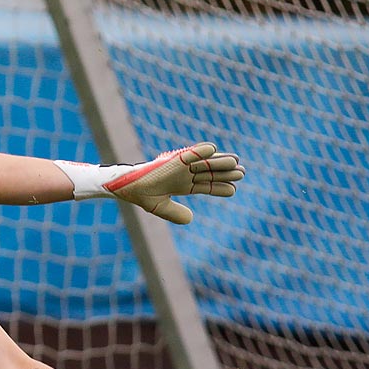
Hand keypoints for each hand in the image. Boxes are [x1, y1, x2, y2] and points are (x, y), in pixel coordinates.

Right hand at [103, 142, 242, 223]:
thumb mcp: (160, 208)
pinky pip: (189, 154)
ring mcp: (179, 167)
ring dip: (219, 162)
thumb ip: (175, 213)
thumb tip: (191, 219)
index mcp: (182, 186)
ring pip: (204, 164)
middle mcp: (184, 175)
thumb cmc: (141, 195)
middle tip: (242, 173)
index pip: (206, 186)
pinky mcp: (172, 160)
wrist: (125, 187)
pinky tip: (213, 149)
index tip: (234, 190)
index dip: (220, 188)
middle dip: (225, 174)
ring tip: (236, 161)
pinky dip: (200, 151)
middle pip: (209, 173)